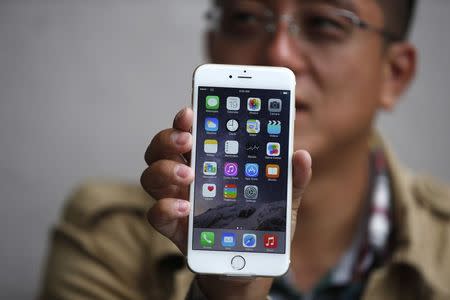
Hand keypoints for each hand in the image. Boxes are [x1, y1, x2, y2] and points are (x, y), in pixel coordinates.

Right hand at [141, 107, 311, 298]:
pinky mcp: (174, 226)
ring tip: (189, 176)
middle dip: (169, 138)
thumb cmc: (261, 223)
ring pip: (151, 175)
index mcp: (211, 160)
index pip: (191, 131)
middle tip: (188, 141)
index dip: (185, 119)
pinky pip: (155, 213)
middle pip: (162, 147)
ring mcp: (177, 199)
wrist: (249, 262)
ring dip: (164, 170)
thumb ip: (291, 178)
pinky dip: (164, 207)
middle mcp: (188, 175)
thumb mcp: (282, 199)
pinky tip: (185, 209)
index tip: (191, 111)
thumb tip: (301, 155)